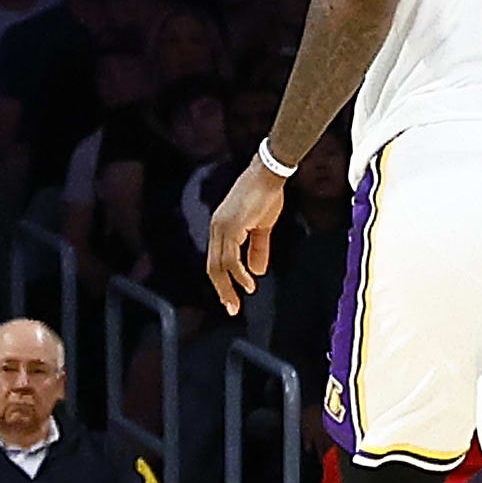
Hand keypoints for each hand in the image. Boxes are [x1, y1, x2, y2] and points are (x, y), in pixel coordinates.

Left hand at [205, 155, 283, 312]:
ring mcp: (222, 227)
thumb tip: (257, 272)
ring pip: (219, 265)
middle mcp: (217, 228)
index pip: (216, 260)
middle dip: (222, 289)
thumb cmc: (265, 195)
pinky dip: (238, 273)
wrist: (268, 174)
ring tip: (237, 302)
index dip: (222, 281)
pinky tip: (248, 283)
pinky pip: (231, 257)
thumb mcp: (262, 227)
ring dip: (228, 286)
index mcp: (221, 228)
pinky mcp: (231, 226)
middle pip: (213, 266)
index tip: (231, 298)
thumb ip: (258, 249)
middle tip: (231, 308)